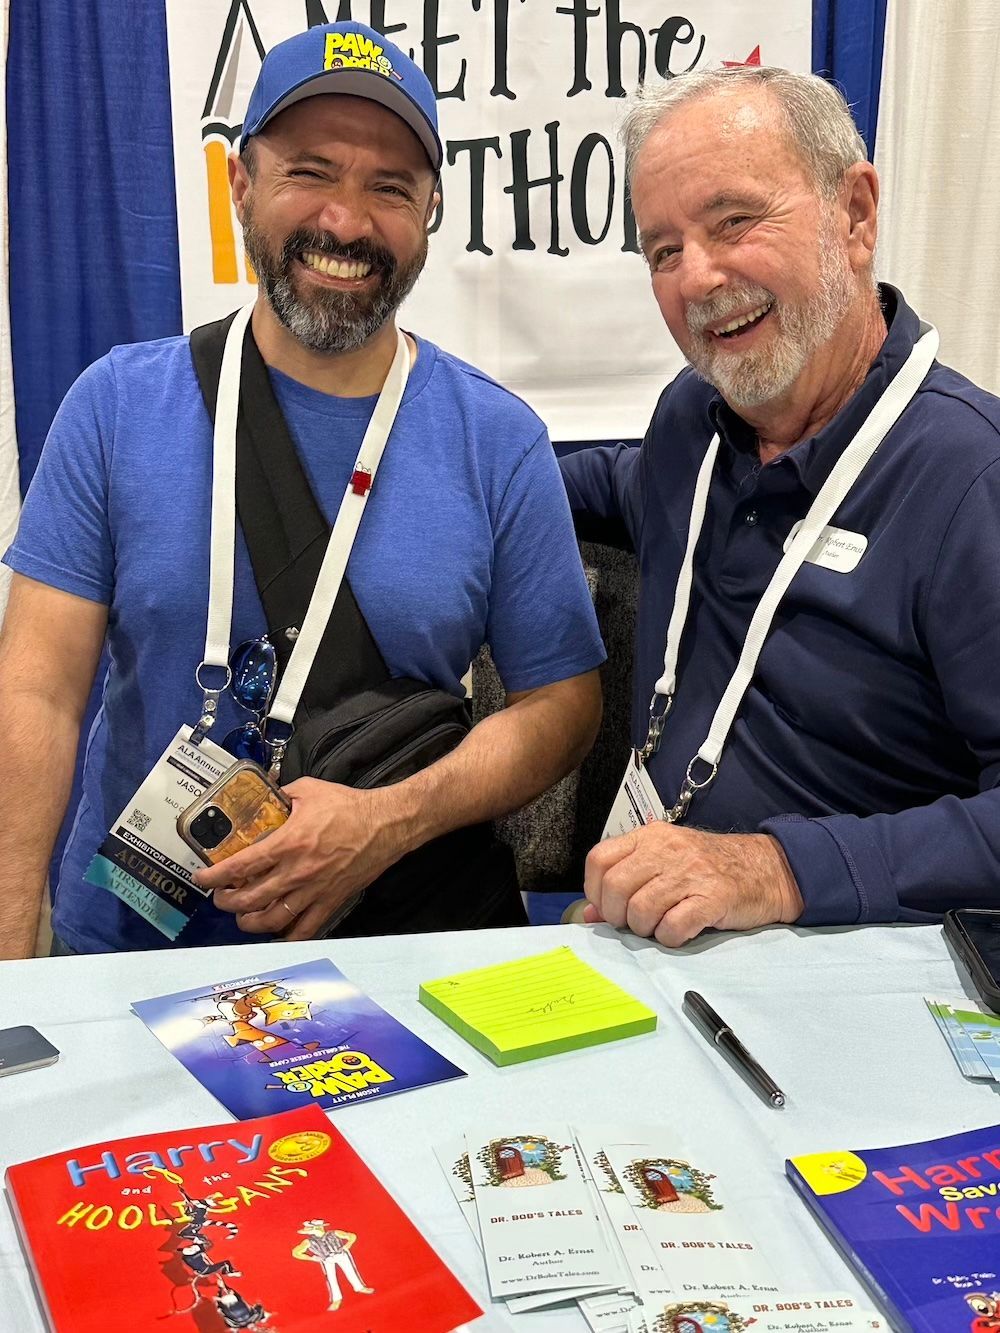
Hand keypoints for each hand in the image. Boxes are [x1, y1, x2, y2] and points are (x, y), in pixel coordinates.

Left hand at [194, 778, 403, 939]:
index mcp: (289, 842)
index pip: (241, 866)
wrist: (386, 825)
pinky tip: (276, 934)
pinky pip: (305, 929)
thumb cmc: (350, 807)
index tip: (203, 878)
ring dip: (250, 922)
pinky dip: (287, 937)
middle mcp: (298, 871)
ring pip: (272, 919)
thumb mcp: (310, 790)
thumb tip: (265, 794)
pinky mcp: (331, 901)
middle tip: (220, 897)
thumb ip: (282, 794)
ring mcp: (314, 890)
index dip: (216, 876)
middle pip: (250, 898)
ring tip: (242, 917)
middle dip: (227, 902)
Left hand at [582, 824, 803, 946]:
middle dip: (618, 916)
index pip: (599, 859)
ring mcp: (691, 872)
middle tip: (634, 923)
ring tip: (661, 926)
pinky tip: (681, 931)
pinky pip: (673, 927)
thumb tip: (591, 914)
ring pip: (641, 910)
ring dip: (645, 929)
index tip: (608, 906)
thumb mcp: (665, 864)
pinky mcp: (712, 897)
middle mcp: (668, 849)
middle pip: (617, 888)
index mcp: (651, 836)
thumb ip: (627, 882)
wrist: (767, 869)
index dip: (595, 890)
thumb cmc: (710, 869)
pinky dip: (670, 938)